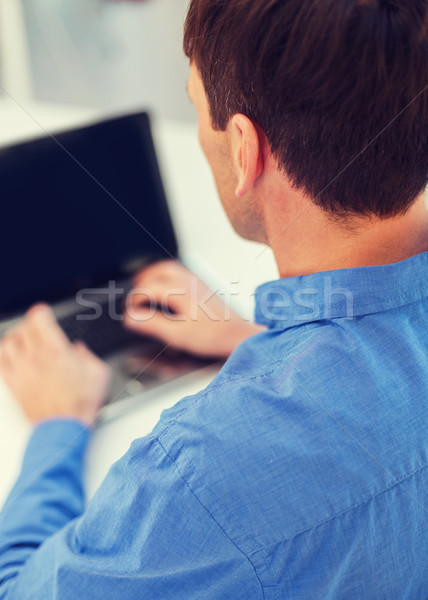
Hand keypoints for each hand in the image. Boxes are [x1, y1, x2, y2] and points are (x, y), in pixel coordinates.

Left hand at [0, 305, 110, 425]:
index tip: (44, 312)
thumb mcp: (98, 373)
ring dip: (17, 337)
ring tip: (24, 338)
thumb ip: (88, 356)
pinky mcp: (14, 384)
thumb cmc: (80, 404)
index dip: (41, 312)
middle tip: (36, 325)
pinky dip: (4, 354)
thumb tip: (79, 350)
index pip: (39, 319)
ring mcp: (22, 371)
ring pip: (9, 342)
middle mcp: (35, 358)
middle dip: (30, 323)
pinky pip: (0, 362)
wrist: (64, 427)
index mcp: (57, 351)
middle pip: (24, 328)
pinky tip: (11, 354)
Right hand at [123, 260, 264, 357]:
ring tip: (146, 285)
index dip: (134, 300)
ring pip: (171, 268)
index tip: (129, 313)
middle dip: (142, 282)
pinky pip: (182, 272)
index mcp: (179, 291)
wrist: (239, 336)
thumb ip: (152, 325)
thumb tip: (132, 317)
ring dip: (155, 274)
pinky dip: (169, 276)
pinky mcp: (204, 287)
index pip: (147, 288)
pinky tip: (168, 288)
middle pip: (158, 271)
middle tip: (134, 295)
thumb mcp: (177, 334)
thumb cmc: (214, 336)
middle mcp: (188, 282)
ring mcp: (198, 282)